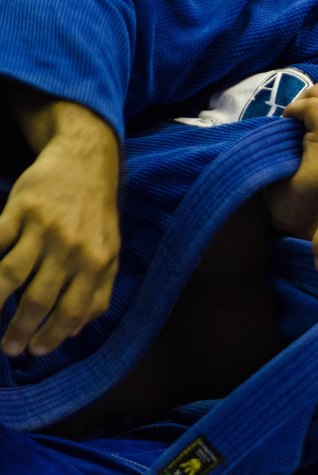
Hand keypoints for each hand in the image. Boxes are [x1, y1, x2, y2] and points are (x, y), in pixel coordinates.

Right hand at [0, 105, 119, 356]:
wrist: (85, 163)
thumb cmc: (96, 215)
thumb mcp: (110, 251)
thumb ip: (101, 290)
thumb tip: (78, 329)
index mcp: (97, 261)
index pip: (74, 310)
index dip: (53, 336)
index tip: (36, 351)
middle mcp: (71, 247)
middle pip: (39, 299)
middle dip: (21, 330)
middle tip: (9, 349)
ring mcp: (43, 228)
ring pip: (10, 276)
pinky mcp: (18, 210)